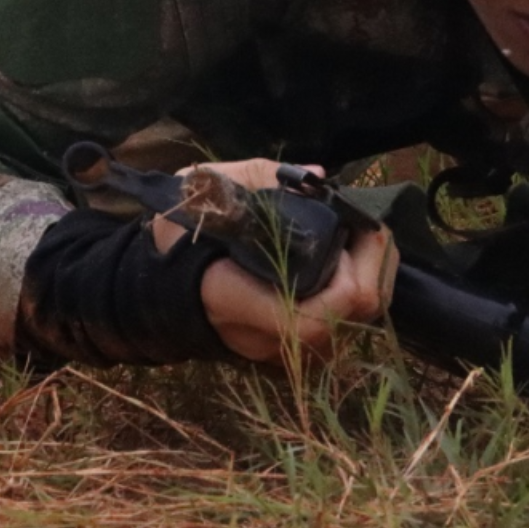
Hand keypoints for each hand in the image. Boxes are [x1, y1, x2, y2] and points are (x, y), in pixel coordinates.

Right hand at [153, 160, 399, 364]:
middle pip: (355, 314)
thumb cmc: (177, 239)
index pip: (316, 318)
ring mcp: (288, 351)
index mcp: (238, 305)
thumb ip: (258, 179)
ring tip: (359, 233)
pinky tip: (351, 255)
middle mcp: (270, 340)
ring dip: (373, 270)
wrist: (155, 289)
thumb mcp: (205, 193)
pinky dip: (362, 283)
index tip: (342, 230)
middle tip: (363, 221)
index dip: (347, 274)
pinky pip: (351, 319)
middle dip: (374, 259)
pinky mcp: (301, 348)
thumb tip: (319, 176)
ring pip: (362, 318)